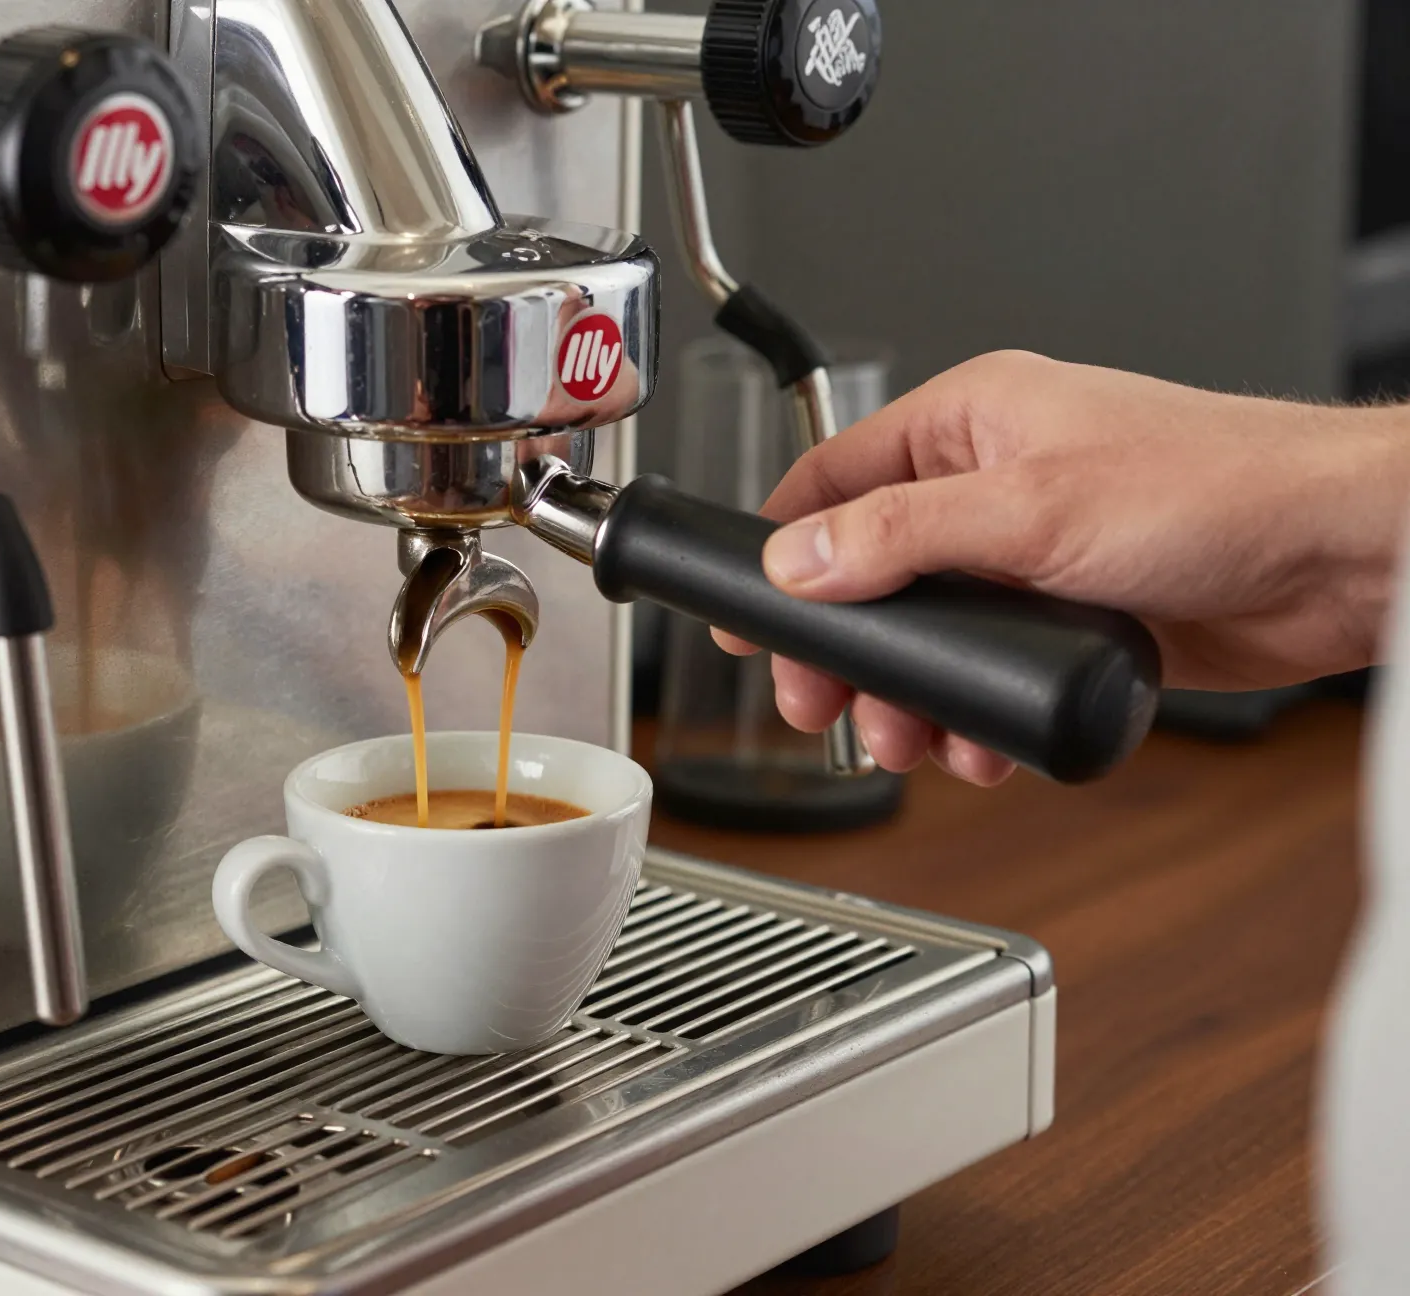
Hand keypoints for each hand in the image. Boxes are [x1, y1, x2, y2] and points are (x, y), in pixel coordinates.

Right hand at [717, 351, 1409, 784]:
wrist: (1340, 556)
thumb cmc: (1222, 488)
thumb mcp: (1032, 510)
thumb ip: (901, 537)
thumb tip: (799, 560)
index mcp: (973, 421)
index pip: (836, 477)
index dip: (781, 548)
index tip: (748, 616)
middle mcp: (996, 484)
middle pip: (872, 572)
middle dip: (846, 651)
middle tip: (820, 706)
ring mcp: (1033, 555)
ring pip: (932, 635)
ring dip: (912, 697)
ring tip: (910, 741)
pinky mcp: (1072, 618)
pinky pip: (992, 672)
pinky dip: (976, 714)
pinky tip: (981, 743)